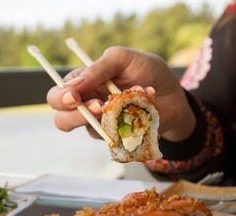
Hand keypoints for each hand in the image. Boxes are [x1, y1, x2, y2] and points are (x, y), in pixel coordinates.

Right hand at [46, 46, 195, 141]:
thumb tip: (73, 85)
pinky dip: (124, 124)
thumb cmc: (148, 72)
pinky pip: (108, 137)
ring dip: (96, 122)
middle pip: (61, 116)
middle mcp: (87, 103)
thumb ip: (99, 68)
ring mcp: (100, 122)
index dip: (61, 96)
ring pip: (82, 129)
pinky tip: (140, 112)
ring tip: (114, 111)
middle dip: (71, 114)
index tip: (74, 96)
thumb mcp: (124, 59)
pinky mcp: (115, 136)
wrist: (175, 97)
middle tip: (94, 107)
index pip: (60, 91)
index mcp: (85, 82)